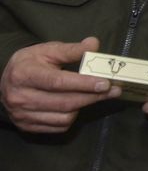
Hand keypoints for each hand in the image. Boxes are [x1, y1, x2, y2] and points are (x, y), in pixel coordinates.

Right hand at [1, 37, 115, 132]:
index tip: (105, 83)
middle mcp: (20, 97)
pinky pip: (59, 126)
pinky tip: (77, 105)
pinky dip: (72, 117)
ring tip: (95, 95)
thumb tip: (93, 44)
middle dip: (93, 97)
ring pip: (64, 117)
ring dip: (84, 106)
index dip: (83, 84)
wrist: (5, 82)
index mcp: (24, 75)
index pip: (58, 82)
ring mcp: (23, 115)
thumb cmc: (30, 63)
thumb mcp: (47, 51)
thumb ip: (71, 49)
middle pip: (65, 102)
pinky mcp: (27, 126)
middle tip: (114, 90)